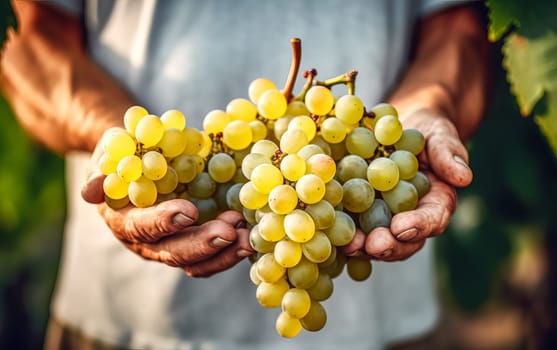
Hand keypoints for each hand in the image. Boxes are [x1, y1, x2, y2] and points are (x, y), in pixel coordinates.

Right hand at [81, 131, 253, 276]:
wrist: (137, 163)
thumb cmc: (123, 154)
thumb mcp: (109, 153)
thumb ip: (102, 169)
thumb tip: (90, 191)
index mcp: (123, 221)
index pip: (142, 227)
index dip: (164, 222)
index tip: (189, 211)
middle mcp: (146, 242)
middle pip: (173, 253)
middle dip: (202, 244)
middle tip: (230, 231)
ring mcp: (171, 247)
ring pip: (196, 263)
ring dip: (223, 253)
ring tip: (247, 237)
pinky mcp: (192, 245)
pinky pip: (211, 258)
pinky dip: (230, 251)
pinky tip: (250, 236)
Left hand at [341, 108, 470, 260]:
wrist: (396, 129)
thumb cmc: (424, 130)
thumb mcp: (439, 135)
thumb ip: (448, 154)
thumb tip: (464, 176)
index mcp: (436, 202)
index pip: (433, 220)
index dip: (418, 226)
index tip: (401, 228)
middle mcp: (412, 217)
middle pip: (405, 240)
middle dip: (389, 246)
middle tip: (372, 246)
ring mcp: (385, 218)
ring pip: (379, 241)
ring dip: (364, 247)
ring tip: (349, 245)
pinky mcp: (361, 213)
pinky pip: (355, 227)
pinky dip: (344, 232)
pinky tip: (329, 231)